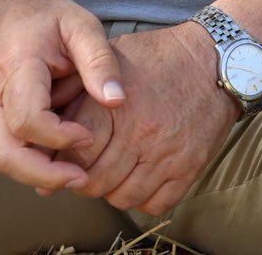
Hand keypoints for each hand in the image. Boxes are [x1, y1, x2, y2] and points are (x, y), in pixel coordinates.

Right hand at [0, 0, 126, 195]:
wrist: (5, 17)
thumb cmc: (47, 21)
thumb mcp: (81, 25)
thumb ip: (99, 60)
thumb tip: (117, 100)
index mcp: (15, 69)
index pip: (27, 119)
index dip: (59, 136)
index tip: (89, 135)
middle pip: (6, 154)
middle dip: (45, 174)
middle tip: (82, 178)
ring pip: (3, 159)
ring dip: (39, 174)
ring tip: (77, 174)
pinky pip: (8, 152)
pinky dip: (33, 162)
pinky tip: (62, 157)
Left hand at [62, 23, 239, 215]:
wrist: (216, 59)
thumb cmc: (159, 57)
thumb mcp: (113, 58)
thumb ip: (79, 91)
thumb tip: (45, 130)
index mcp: (117, 106)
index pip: (75, 152)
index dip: (64, 158)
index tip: (67, 154)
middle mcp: (142, 133)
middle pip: (95, 181)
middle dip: (84, 179)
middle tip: (86, 169)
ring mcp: (168, 154)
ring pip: (122, 197)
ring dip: (112, 191)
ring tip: (114, 173)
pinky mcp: (190, 166)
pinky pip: (156, 204)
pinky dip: (143, 198)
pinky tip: (140, 179)